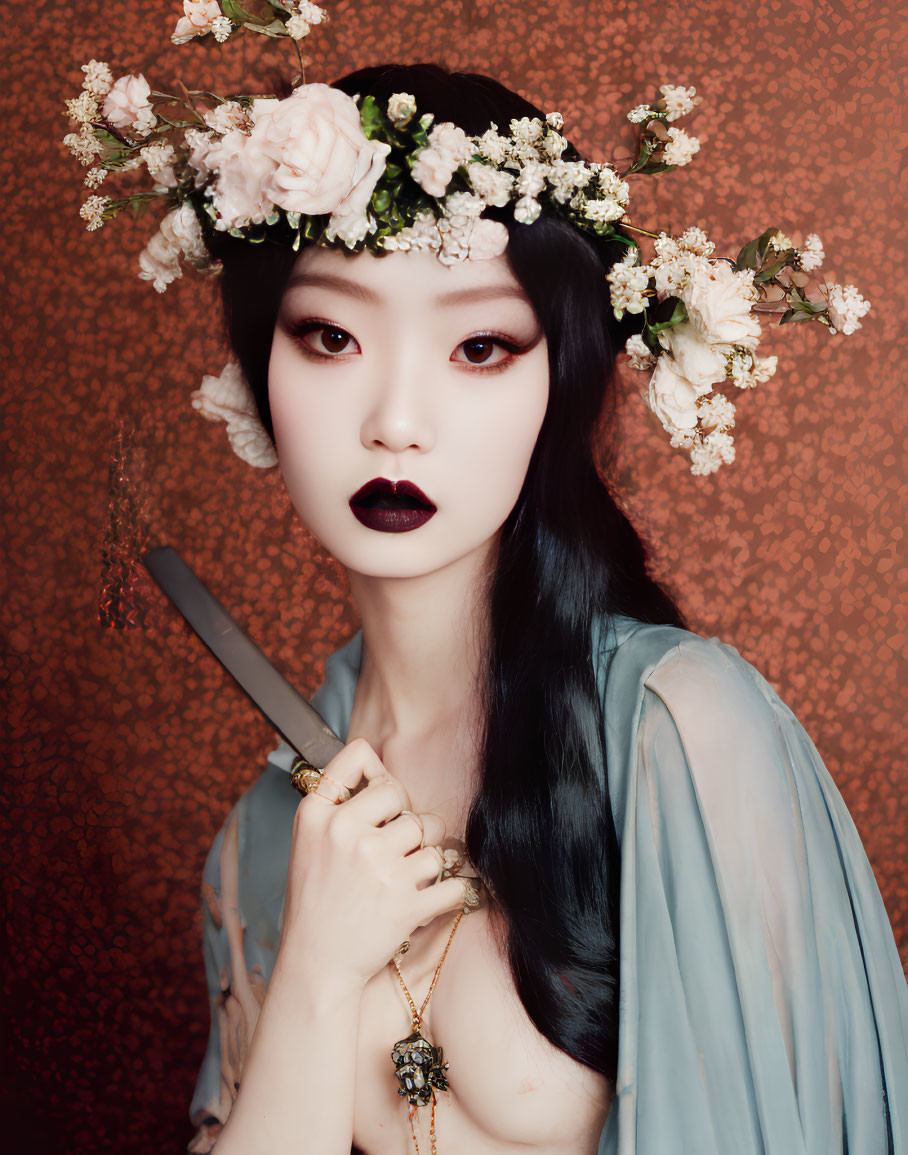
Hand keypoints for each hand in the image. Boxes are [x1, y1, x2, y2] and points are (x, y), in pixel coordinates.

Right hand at [279, 738, 469, 987]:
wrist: (316, 965)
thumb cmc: (316, 902)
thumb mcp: (308, 842)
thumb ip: (338, 805)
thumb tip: (381, 771)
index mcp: (318, 815)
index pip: (360, 756)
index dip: (379, 774)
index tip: (382, 798)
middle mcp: (347, 834)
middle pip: (403, 795)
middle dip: (407, 818)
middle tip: (398, 846)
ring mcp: (378, 868)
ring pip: (431, 838)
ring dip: (427, 858)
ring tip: (407, 878)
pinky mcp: (406, 903)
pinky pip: (453, 882)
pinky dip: (453, 892)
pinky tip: (439, 898)